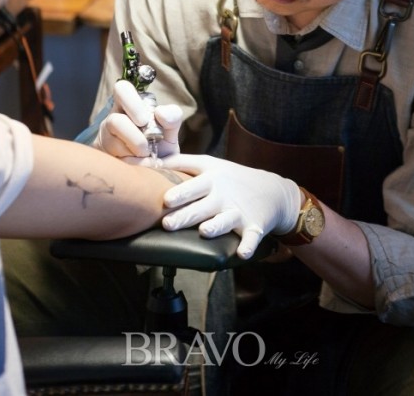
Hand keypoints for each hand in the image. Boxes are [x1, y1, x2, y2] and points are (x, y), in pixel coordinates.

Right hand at [93, 79, 181, 161]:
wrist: (152, 168)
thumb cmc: (160, 142)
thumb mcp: (171, 128)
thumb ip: (173, 117)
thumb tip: (160, 113)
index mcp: (129, 105)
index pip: (122, 89)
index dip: (131, 102)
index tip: (145, 119)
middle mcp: (113, 118)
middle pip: (113, 120)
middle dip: (133, 134)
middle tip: (146, 144)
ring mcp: (105, 139)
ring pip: (113, 143)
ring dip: (134, 151)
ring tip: (146, 154)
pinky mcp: (104, 156)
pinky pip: (113, 159)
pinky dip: (129, 162)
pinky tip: (136, 162)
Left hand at [160, 154, 300, 258]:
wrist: (270, 190)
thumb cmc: (229, 178)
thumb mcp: (209, 164)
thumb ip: (179, 163)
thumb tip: (144, 161)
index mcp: (212, 179)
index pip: (193, 185)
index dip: (180, 192)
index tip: (165, 199)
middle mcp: (223, 195)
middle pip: (202, 206)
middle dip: (186, 215)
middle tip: (169, 223)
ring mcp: (239, 211)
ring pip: (225, 221)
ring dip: (216, 227)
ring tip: (204, 231)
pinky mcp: (254, 227)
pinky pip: (251, 238)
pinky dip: (248, 246)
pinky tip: (243, 253)